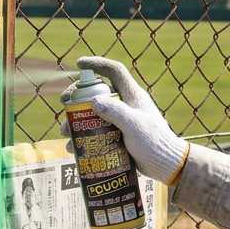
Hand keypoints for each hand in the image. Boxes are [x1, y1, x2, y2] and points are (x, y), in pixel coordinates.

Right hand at [71, 57, 188, 184]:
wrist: (166, 165)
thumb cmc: (154, 143)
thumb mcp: (134, 125)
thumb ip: (116, 112)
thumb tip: (94, 101)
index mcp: (132, 95)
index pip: (114, 72)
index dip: (97, 64)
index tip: (79, 63)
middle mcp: (125, 105)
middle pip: (97, 93)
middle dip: (77, 98)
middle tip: (64, 104)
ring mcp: (120, 121)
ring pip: (93, 115)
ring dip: (76, 121)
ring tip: (65, 133)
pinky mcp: (117, 136)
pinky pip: (96, 132)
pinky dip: (83, 138)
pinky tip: (73, 148)